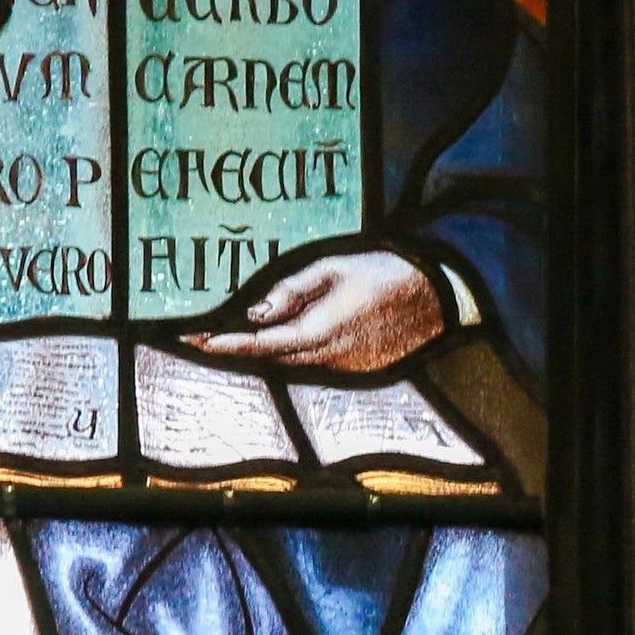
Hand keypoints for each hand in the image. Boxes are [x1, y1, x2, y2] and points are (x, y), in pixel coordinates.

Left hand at [188, 249, 446, 371]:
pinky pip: (315, 361)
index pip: (261, 343)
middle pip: (272, 357)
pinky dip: (294, 350)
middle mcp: (329, 356)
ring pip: (292, 361)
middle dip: (240, 347)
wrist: (436, 295)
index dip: (227, 344)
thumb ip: (291, 291)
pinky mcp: (357, 367)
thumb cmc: (383, 272)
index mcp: (320, 330)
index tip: (197, 340)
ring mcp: (344, 366)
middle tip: (206, 336)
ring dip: (266, 350)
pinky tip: (287, 333)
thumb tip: (254, 312)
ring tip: (238, 334)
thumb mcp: (332, 268)